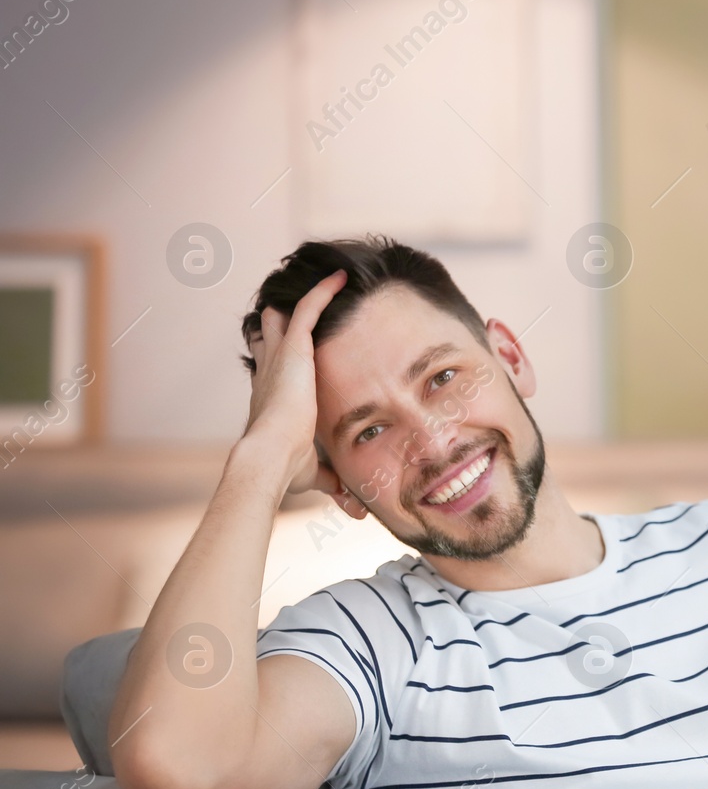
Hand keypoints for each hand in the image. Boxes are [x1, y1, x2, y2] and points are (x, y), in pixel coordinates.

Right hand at [243, 270, 346, 496]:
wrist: (269, 459)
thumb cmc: (284, 469)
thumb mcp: (313, 473)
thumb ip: (334, 484)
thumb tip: (357, 511)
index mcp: (272, 398)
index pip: (273, 370)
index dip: (278, 357)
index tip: (286, 348)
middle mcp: (272, 373)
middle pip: (272, 336)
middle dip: (282, 320)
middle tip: (291, 304)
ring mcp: (281, 359)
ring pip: (288, 316)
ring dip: (307, 298)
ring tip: (327, 278)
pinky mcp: (293, 349)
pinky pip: (308, 310)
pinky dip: (323, 292)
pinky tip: (341, 277)